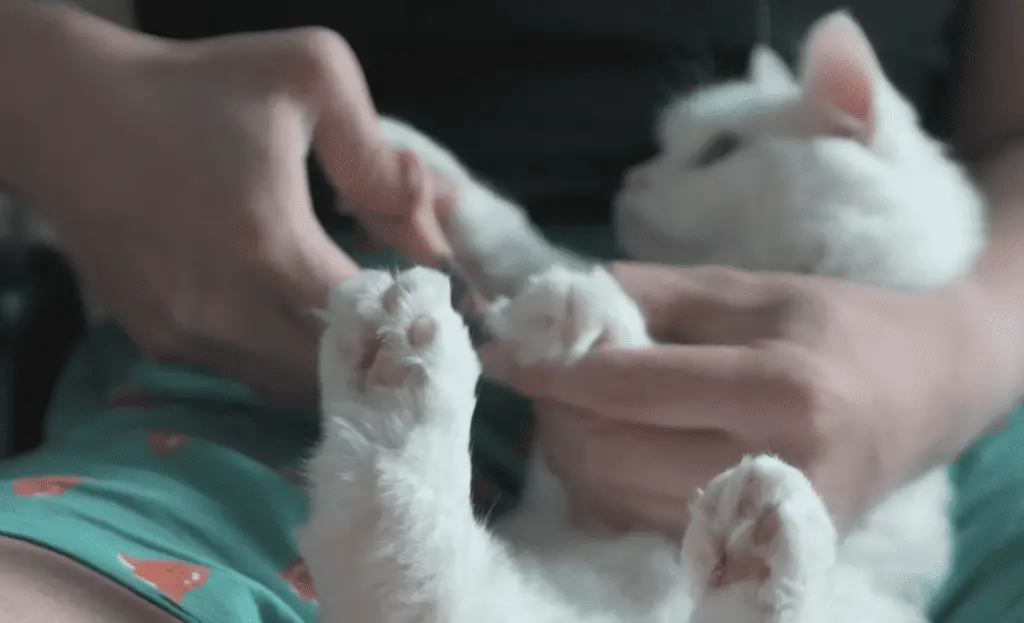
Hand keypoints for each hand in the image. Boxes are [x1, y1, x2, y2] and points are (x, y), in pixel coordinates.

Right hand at [9, 6, 450, 397]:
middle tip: (396, 320)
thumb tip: (429, 239)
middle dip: (373, 349)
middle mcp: (226, 308)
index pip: (369, 323)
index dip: (406, 318)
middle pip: (332, 368)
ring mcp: (185, 332)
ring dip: (326, 358)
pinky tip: (286, 313)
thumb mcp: (308, 77)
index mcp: (273, 247)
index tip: (426, 301)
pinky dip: (275, 352)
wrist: (72, 114)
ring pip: (286, 379)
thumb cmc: (196, 90)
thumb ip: (379, 158)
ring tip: (350, 321)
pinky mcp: (156, 339)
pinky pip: (240, 368)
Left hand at [481, 262, 996, 536]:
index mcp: (780, 390)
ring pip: (613, 498)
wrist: (924, 392)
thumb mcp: (744, 288)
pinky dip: (601, 485)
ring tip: (578, 404)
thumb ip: (643, 294)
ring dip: (570, 449)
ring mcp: (767, 520)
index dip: (549, 368)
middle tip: (542, 375)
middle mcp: (775, 467)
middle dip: (552, 412)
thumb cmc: (833, 326)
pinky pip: (639, 525)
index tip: (503, 350)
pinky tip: (612, 444)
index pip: (626, 388)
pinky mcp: (755, 546)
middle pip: (608, 453)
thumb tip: (548, 307)